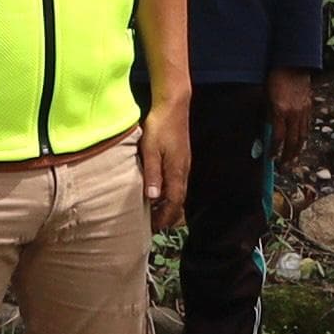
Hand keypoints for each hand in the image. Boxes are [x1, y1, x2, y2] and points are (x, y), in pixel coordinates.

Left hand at [139, 93, 192, 229]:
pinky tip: (158, 192)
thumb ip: (152, 174)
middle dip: (168, 215)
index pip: (174, 202)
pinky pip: (177, 182)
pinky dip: (169, 193)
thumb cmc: (159, 125)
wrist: (173, 104)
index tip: (154, 229)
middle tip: (154, 227)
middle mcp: (183, 170)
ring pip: (178, 191)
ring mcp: (183, 163)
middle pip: (179, 200)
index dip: (164, 217)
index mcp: (177, 171)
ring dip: (169, 205)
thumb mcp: (150, 150)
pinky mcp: (180, 157)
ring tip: (155, 214)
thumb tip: (153, 198)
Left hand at [267, 66, 314, 168]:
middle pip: (293, 141)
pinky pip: (307, 126)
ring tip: (293, 159)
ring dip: (297, 150)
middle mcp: (294, 113)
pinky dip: (303, 137)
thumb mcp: (265, 96)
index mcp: (281, 110)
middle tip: (284, 166)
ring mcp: (304, 110)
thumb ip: (267, 114)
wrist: (293, 62)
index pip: (278, 137)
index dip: (274, 150)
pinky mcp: (309, 106)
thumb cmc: (275, 77)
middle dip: (288, 156)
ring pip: (302, 135)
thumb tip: (267, 131)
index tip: (270, 158)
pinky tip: (300, 143)